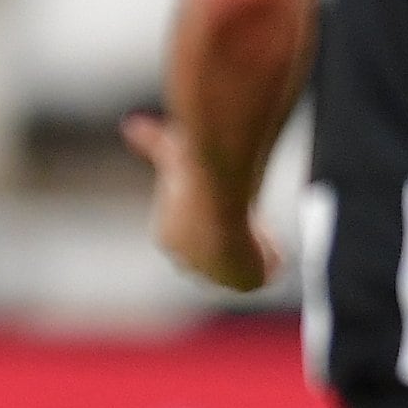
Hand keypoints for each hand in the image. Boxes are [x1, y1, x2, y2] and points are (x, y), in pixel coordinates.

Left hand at [123, 112, 279, 292]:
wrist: (218, 195)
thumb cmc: (195, 169)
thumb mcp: (170, 150)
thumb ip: (151, 140)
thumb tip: (130, 124)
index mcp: (169, 237)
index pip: (194, 235)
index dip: (217, 219)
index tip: (233, 205)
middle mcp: (186, 262)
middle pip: (217, 256)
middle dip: (235, 241)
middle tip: (250, 218)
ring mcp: (213, 276)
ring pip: (240, 266)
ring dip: (255, 250)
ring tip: (265, 231)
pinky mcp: (240, 283)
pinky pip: (260, 277)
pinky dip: (271, 261)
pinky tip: (277, 244)